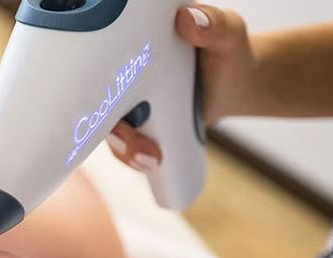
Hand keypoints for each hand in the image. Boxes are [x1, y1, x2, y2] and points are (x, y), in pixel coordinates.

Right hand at [107, 4, 257, 171]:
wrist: (234, 83)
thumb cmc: (229, 50)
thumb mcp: (226, 32)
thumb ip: (211, 24)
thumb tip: (188, 19)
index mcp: (135, 43)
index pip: (101, 66)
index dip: (97, 91)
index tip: (114, 113)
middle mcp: (124, 73)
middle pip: (99, 106)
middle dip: (115, 132)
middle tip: (139, 147)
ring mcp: (129, 101)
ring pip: (110, 131)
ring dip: (125, 151)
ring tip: (153, 159)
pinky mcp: (138, 124)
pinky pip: (124, 145)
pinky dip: (134, 158)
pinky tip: (151, 163)